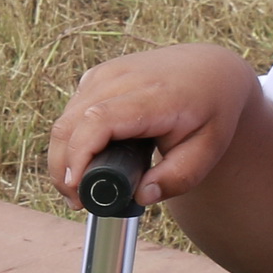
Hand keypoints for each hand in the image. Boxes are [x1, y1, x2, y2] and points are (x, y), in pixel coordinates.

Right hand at [44, 45, 261, 211]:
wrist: (209, 70)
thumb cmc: (211, 112)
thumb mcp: (208, 150)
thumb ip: (178, 178)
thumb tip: (141, 196)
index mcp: (154, 95)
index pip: (99, 121)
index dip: (79, 155)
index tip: (77, 189)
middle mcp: (123, 78)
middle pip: (71, 124)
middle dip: (63, 168)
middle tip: (76, 202)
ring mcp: (106, 74)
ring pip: (65, 120)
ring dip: (62, 157)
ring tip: (78, 189)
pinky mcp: (96, 77)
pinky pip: (70, 113)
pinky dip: (70, 141)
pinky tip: (85, 161)